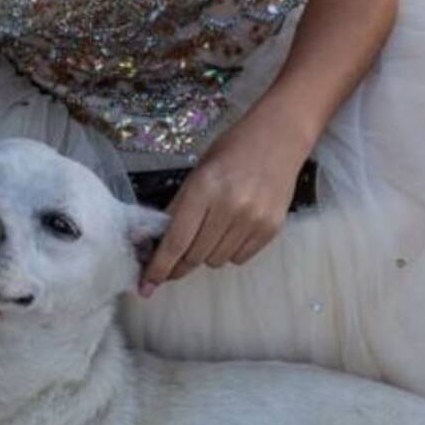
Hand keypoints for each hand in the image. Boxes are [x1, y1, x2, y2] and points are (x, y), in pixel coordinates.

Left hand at [140, 120, 310, 295]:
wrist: (278, 138)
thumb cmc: (230, 153)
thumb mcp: (196, 175)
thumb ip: (176, 210)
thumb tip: (152, 244)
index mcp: (204, 189)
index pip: (175, 241)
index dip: (158, 267)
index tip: (146, 286)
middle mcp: (229, 207)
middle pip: (194, 256)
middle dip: (179, 263)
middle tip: (174, 261)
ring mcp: (253, 220)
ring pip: (216, 261)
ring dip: (206, 254)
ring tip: (212, 229)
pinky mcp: (271, 229)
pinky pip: (238, 258)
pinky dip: (229, 251)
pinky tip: (232, 229)